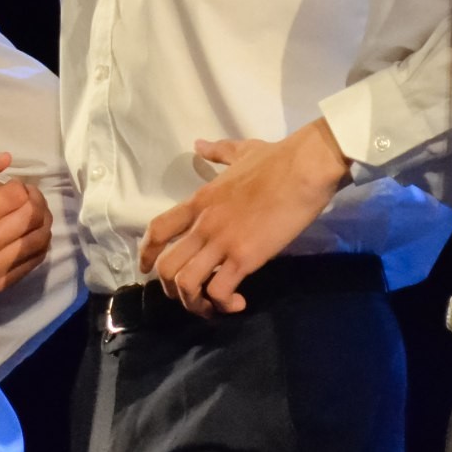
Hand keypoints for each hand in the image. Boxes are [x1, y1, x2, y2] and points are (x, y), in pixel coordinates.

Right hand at [0, 152, 51, 291]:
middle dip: (36, 202)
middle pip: (32, 216)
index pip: (18, 195)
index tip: (14, 189)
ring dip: (44, 222)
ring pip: (40, 239)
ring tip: (34, 216)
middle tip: (30, 200)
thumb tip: (5, 158)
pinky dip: (41, 243)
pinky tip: (30, 234)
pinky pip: (37, 259)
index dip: (21, 187)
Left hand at [138, 119, 351, 317]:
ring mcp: (221, 241)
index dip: (147, 253)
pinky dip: (223, 304)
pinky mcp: (244, 257)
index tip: (147, 269)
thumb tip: (199, 144)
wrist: (304, 168)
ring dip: (195, 303)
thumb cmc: (277, 159)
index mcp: (199, 201)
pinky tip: (238, 303)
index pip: (157, 230)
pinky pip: (219, 291)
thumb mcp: (239, 151)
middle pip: (166, 267)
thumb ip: (217, 152)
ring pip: (186, 283)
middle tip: (191, 296)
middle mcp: (203, 224)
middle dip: (172, 290)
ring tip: (212, 306)